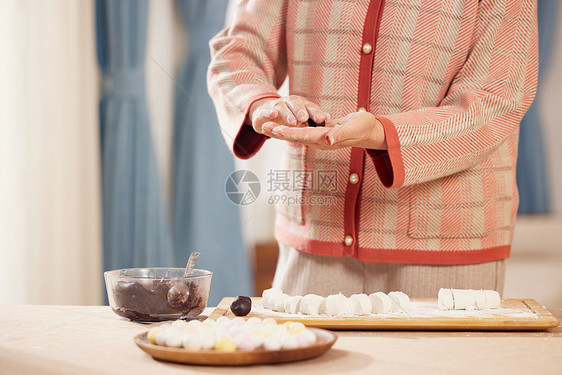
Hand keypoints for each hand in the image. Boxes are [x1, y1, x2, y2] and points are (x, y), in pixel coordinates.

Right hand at [248, 95, 329, 134]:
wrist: (266, 113)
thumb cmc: (288, 116)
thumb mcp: (301, 118)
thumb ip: (313, 117)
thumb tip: (327, 117)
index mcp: (301, 104)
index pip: (310, 107)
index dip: (315, 112)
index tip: (321, 119)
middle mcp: (289, 102)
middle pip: (296, 104)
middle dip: (301, 111)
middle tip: (304, 118)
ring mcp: (277, 105)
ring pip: (283, 107)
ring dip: (288, 114)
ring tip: (292, 122)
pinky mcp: (264, 111)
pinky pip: (267, 110)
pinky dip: (269, 112)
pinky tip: (273, 114)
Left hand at [261, 110, 386, 149]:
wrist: (371, 130)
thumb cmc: (364, 128)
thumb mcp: (354, 129)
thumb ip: (340, 134)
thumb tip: (328, 140)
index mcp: (325, 138)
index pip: (303, 135)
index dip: (288, 132)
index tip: (275, 130)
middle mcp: (320, 139)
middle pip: (295, 136)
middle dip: (280, 132)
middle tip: (264, 127)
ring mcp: (320, 136)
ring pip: (297, 133)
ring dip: (283, 130)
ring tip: (269, 126)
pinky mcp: (322, 131)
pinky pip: (304, 130)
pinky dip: (293, 127)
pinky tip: (284, 124)